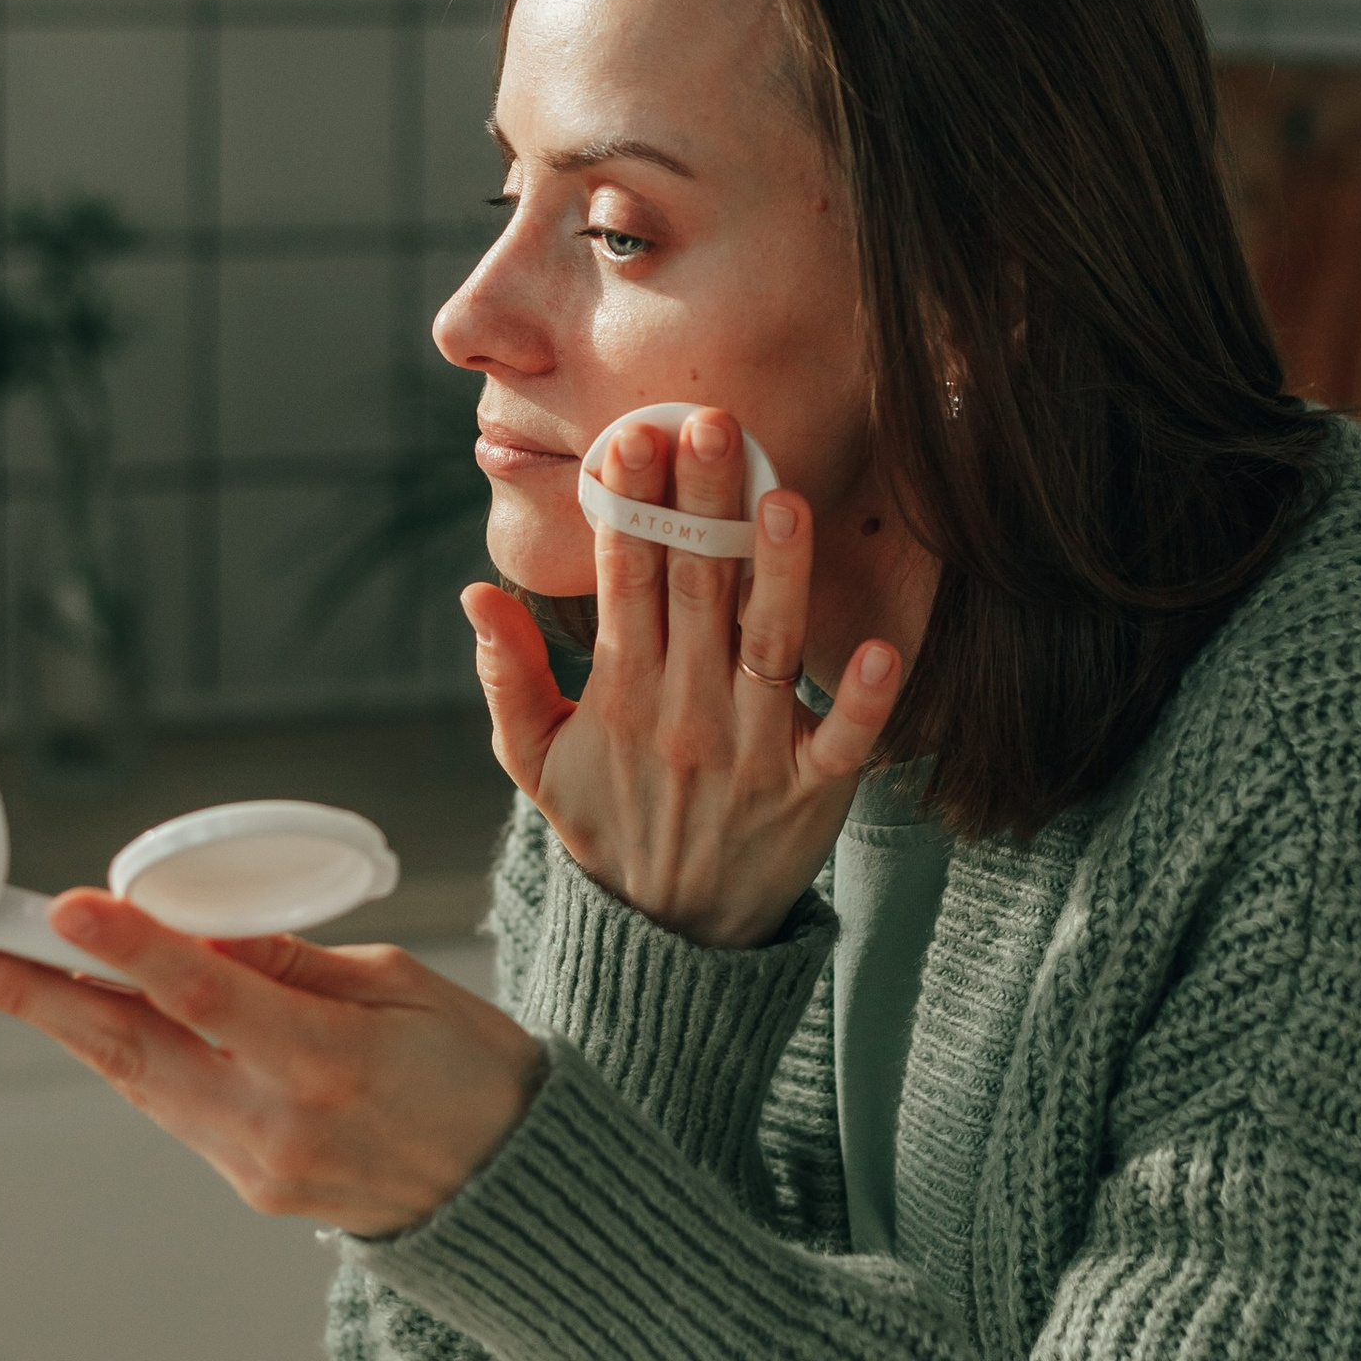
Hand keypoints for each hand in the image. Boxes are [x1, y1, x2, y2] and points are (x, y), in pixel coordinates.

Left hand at [0, 900, 545, 1239]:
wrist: (513, 1194)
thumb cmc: (474, 1069)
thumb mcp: (402, 989)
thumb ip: (291, 963)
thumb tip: (199, 932)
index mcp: (330, 1062)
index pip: (207, 996)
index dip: (130, 948)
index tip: (64, 908)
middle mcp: (279, 1123)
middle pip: (134, 1050)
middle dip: (36, 998)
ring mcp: (257, 1166)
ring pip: (140, 1081)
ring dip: (69, 1022)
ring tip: (0, 970)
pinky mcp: (251, 1185)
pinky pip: (175, 1107)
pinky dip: (134, 1055)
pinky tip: (99, 1013)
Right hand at [465, 406, 902, 950]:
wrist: (667, 939)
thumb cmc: (607, 824)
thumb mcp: (534, 759)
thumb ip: (506, 675)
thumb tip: (477, 590)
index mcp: (621, 693)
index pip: (624, 582)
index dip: (629, 507)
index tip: (631, 436)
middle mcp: (686, 712)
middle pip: (696, 590)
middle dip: (701, 504)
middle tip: (711, 420)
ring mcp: (751, 750)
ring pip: (767, 645)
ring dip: (777, 573)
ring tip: (782, 500)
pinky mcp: (810, 790)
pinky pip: (842, 740)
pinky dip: (861, 700)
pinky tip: (883, 650)